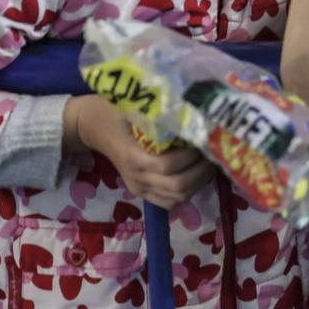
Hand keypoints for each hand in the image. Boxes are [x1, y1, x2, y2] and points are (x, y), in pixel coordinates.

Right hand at [63, 95, 215, 209]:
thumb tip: (194, 107)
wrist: (93, 126)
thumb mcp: (133, 106)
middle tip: (215, 152)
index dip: (190, 157)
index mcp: (132, 156)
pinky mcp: (142, 193)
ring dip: (199, 182)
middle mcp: (136, 177)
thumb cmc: (114, 111)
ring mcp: (139, 188)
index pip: (167, 165)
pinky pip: (170, 202)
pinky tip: (197, 174)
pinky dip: (188, 192)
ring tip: (210, 162)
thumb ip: (159, 110)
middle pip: (177, 187)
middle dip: (202, 171)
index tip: (204, 140)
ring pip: (177, 197)